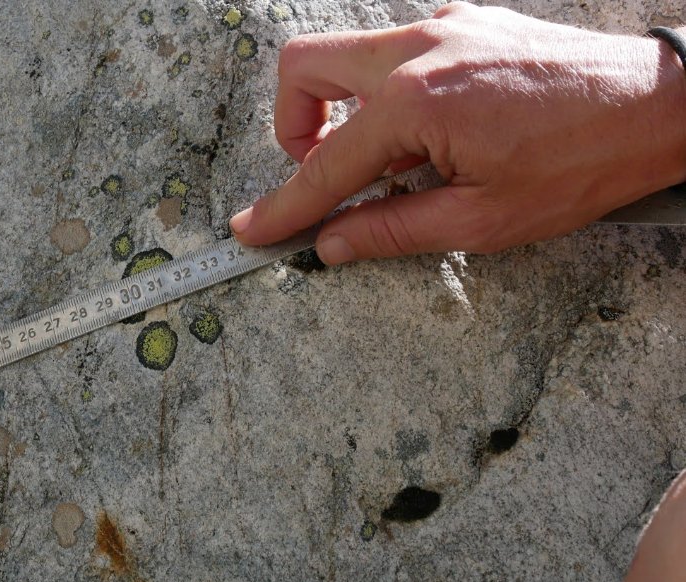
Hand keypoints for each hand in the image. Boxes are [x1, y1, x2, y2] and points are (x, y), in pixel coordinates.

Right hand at [230, 2, 685, 263]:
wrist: (660, 106)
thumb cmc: (582, 162)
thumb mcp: (481, 221)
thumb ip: (392, 229)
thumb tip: (333, 243)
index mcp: (416, 102)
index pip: (324, 165)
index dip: (284, 206)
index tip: (252, 229)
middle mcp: (418, 51)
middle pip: (304, 66)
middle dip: (290, 126)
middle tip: (316, 174)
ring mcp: (443, 27)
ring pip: (349, 53)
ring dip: (344, 109)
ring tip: (392, 163)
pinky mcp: (466, 23)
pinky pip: (400, 52)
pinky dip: (393, 94)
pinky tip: (436, 132)